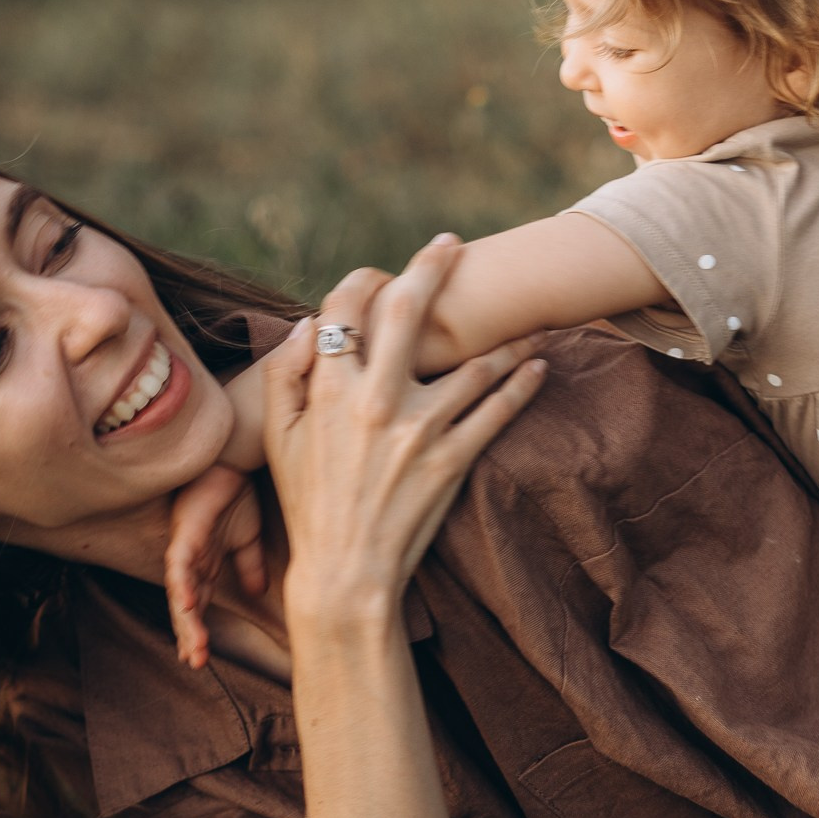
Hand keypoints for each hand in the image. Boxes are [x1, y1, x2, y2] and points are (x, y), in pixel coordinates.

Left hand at [164, 464, 267, 668]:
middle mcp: (191, 564)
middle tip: (196, 663)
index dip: (197, 632)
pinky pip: (181, 565)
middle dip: (190, 636)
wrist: (232, 463)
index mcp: (205, 568)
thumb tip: (258, 592)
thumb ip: (249, 566)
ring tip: (194, 648)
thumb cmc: (234, 496)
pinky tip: (190, 605)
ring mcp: (185, 551)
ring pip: (181, 594)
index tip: (200, 660)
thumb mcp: (247, 539)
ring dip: (187, 621)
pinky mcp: (185, 535)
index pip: (198, 607)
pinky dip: (184, 585)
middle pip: (186, 608)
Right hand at [263, 237, 547, 632]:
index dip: (361, 280)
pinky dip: (524, 383)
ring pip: (472, 361)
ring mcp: (420, 430)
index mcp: (329, 391)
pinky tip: (540, 364)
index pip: (345, 308)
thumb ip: (283, 377)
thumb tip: (306, 324)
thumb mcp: (278, 441)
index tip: (379, 272)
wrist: (346, 573)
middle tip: (451, 245)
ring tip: (526, 313)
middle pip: (409, 310)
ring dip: (504, 333)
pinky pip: (498, 410)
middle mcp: (377, 401)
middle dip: (432, 268)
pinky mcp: (454, 459)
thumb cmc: (308, 505)